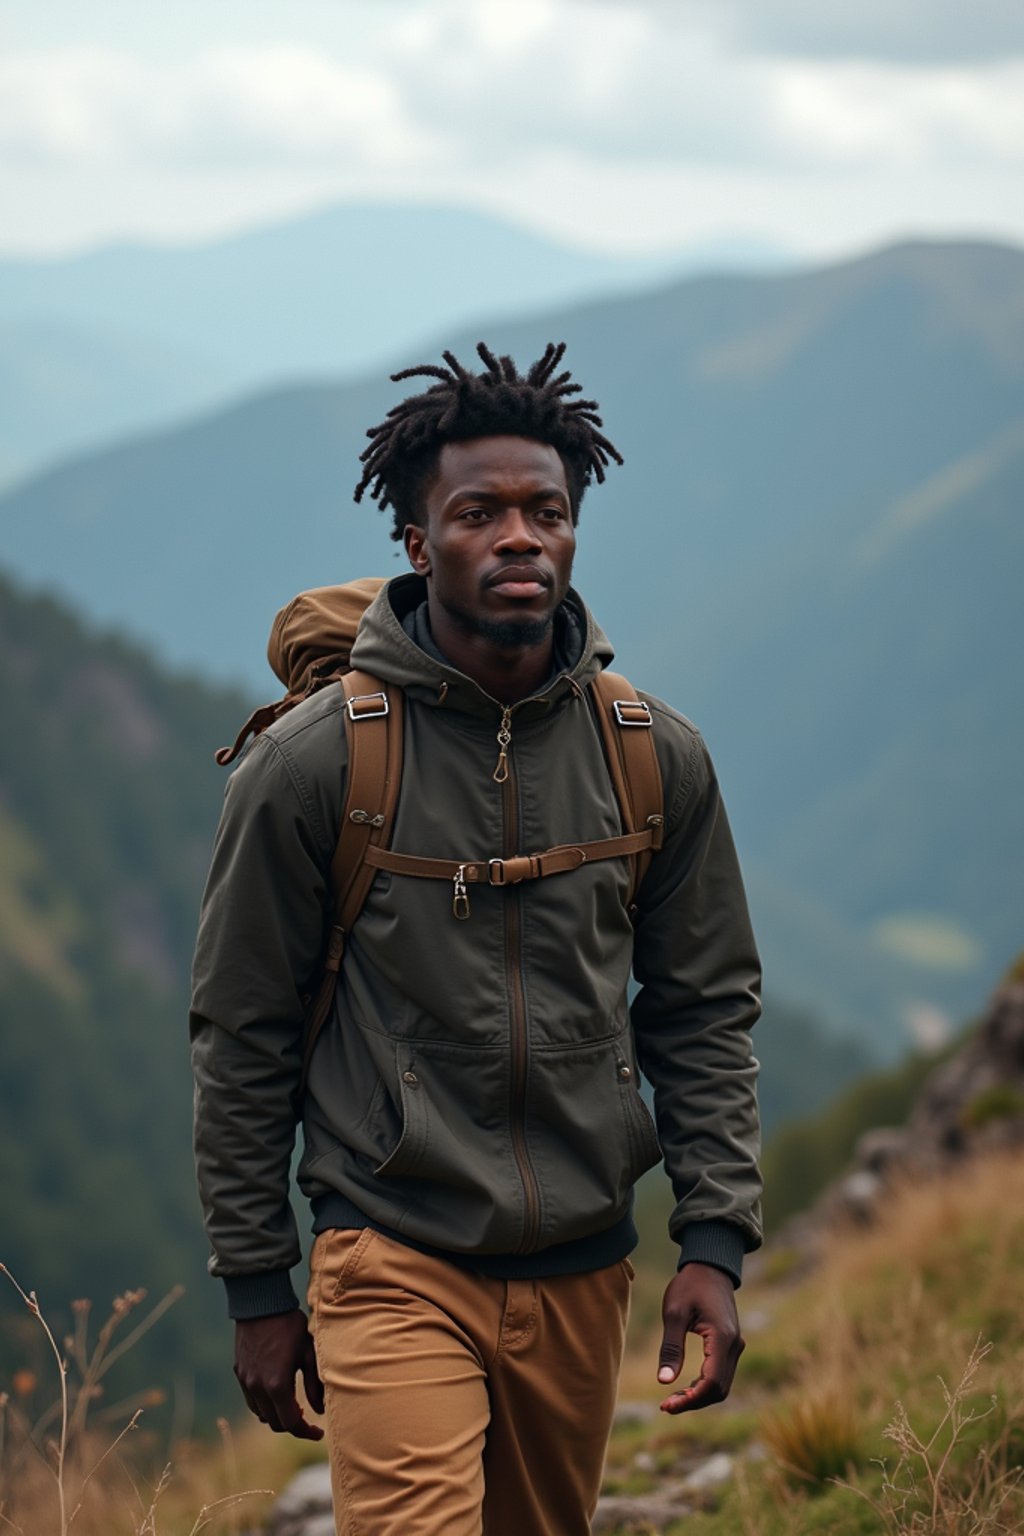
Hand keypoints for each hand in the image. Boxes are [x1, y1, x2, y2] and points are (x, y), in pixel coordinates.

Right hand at [233, 1310, 324, 1438]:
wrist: (261, 1303)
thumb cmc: (290, 1325)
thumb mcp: (308, 1353)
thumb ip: (314, 1384)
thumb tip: (319, 1410)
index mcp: (277, 1386)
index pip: (290, 1424)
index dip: (306, 1432)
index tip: (318, 1432)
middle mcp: (257, 1388)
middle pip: (274, 1423)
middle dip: (292, 1425)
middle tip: (307, 1418)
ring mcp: (246, 1381)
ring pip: (261, 1414)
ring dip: (276, 1415)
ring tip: (292, 1406)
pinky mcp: (239, 1372)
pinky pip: (251, 1400)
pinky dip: (264, 1405)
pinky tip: (276, 1393)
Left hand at [656, 1262, 744, 1413]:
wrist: (710, 1267)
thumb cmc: (689, 1285)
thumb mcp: (674, 1313)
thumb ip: (670, 1347)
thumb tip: (663, 1381)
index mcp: (721, 1337)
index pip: (712, 1383)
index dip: (690, 1400)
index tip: (666, 1405)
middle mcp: (734, 1345)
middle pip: (719, 1390)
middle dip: (693, 1402)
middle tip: (665, 1406)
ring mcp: (735, 1346)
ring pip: (721, 1386)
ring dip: (699, 1397)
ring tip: (671, 1400)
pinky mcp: (731, 1346)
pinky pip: (721, 1375)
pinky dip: (704, 1387)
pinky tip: (684, 1389)